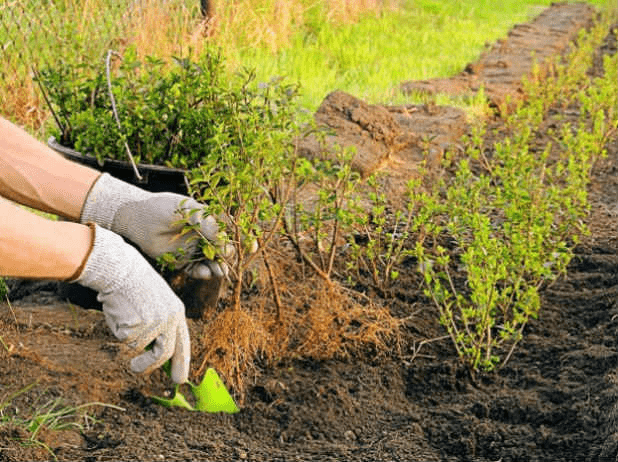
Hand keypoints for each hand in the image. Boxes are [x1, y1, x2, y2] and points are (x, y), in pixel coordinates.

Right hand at [73, 224, 189, 382]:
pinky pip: (125, 338)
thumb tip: (156, 354)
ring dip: (128, 337)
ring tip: (123, 319)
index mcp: (177, 312)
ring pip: (139, 346)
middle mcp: (170, 319)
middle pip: (165, 354)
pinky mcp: (138, 325)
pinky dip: (118, 329)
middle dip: (151, 367)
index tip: (180, 379)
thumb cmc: (134, 286)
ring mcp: (155, 323)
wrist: (121, 269)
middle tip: (136, 370)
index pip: (183, 343)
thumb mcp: (156, 303)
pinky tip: (119, 311)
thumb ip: (160, 325)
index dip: (182, 362)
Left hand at [80, 173, 228, 278]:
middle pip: (224, 248)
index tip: (252, 245)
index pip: (230, 229)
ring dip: (218, 267)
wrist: (135, 219)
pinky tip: (203, 273)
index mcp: (208, 219)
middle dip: (228, 256)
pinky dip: (203, 273)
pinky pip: (197, 269)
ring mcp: (194, 248)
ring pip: (212, 261)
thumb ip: (206, 224)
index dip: (242, 238)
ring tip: (219, 272)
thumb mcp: (186, 212)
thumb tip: (225, 241)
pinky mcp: (183, 261)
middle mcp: (204, 234)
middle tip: (227, 259)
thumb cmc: (160, 208)